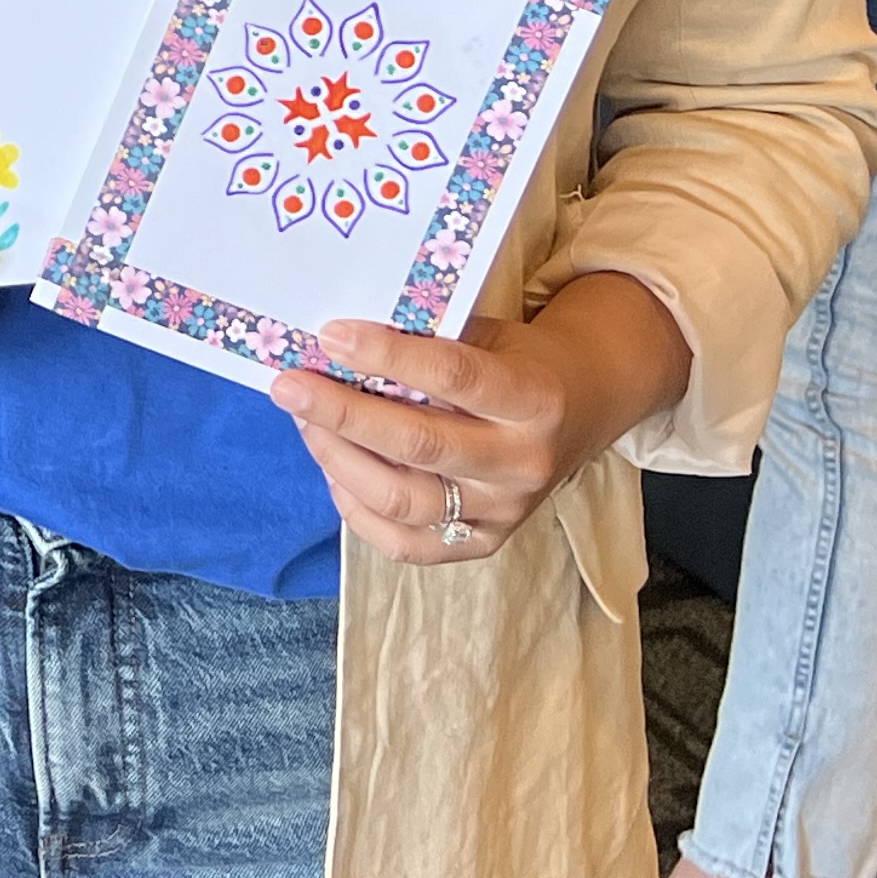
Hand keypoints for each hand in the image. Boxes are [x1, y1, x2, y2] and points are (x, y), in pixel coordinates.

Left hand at [268, 273, 689, 567]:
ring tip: (307, 422)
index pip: (451, 376)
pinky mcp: (486, 543)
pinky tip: (334, 471)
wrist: (586, 407)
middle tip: (290, 386)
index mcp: (534, 398)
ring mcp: (504, 511)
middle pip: (418, 445)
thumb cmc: (521, 359)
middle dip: (342, 413)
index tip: (329, 335)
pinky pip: (407, 543)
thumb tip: (338, 341)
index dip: (385, 356)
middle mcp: (522, 462)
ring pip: (403, 499)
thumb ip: (430, 341)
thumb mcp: (491, 333)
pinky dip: (358, 510)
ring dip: (340, 459)